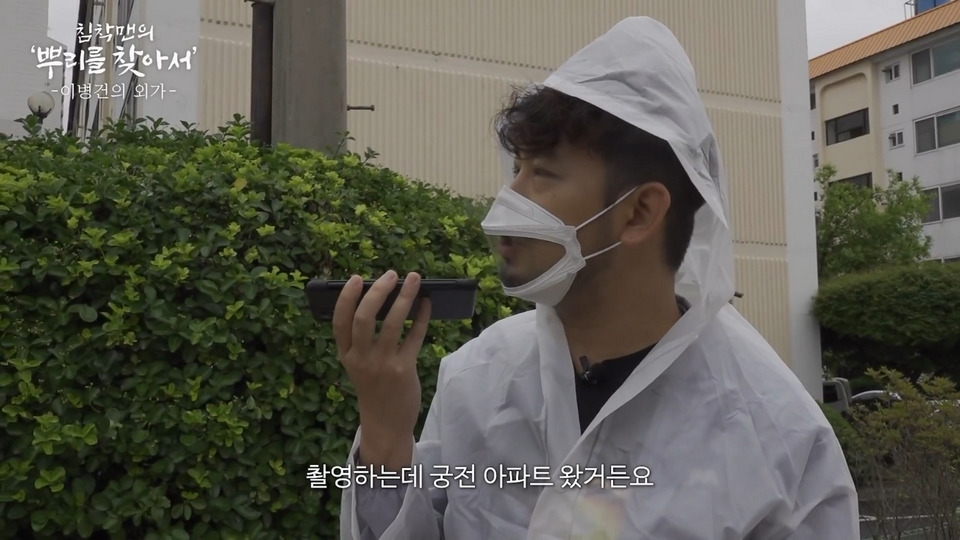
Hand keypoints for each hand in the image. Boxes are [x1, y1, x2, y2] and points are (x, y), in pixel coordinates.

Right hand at [332, 270, 430, 470]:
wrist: (385, 423)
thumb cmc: (373, 386)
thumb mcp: (358, 364)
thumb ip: (362, 338)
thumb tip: (380, 298)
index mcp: (346, 355)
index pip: (340, 321)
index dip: (347, 297)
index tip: (356, 278)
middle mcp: (361, 359)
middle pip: (365, 317)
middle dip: (378, 291)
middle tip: (391, 274)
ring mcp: (382, 365)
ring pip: (392, 323)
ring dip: (405, 297)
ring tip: (414, 279)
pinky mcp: (404, 370)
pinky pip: (415, 337)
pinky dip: (421, 317)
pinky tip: (426, 304)